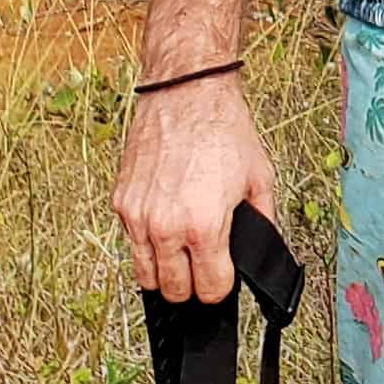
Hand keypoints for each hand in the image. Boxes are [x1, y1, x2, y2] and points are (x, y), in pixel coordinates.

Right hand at [113, 74, 280, 304]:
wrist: (187, 91)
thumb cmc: (222, 127)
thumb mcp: (259, 178)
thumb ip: (261, 222)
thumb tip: (258, 249)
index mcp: (204, 225)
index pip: (209, 290)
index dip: (220, 288)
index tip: (222, 279)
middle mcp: (166, 226)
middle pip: (174, 291)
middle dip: (192, 286)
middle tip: (203, 269)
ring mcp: (138, 216)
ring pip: (145, 275)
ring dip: (165, 272)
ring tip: (182, 255)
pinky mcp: (121, 201)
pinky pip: (130, 241)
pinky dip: (147, 243)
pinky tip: (164, 226)